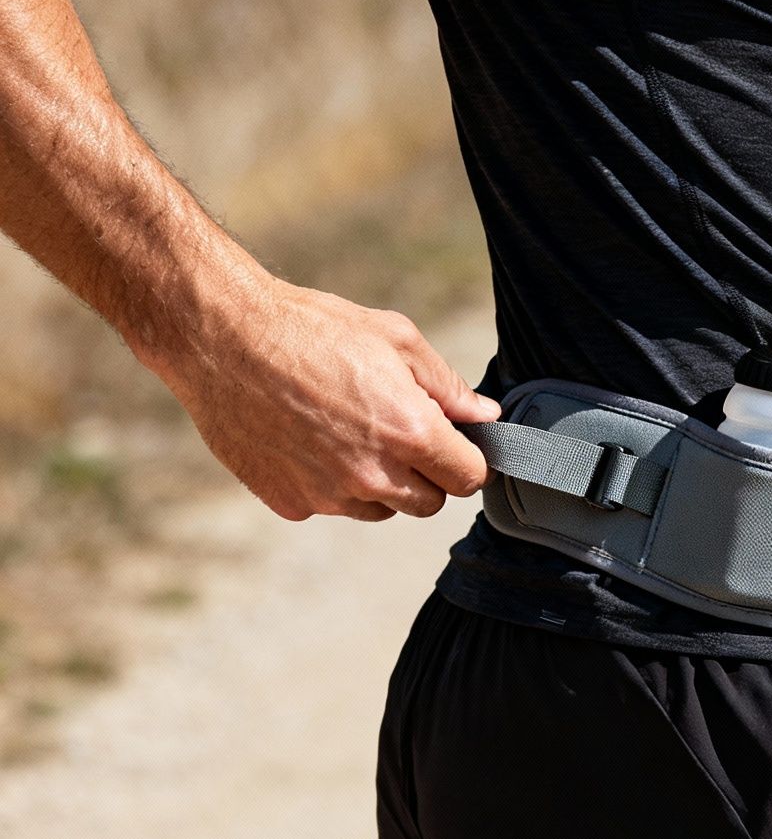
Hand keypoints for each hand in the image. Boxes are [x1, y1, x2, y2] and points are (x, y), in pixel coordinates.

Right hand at [143, 278, 498, 521]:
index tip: (454, 445)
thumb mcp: (394, 339)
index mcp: (409, 433)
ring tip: (347, 431)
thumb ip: (447, 386)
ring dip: (378, 483)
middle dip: (425, 474)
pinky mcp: (290, 503)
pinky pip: (329, 506)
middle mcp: (372, 475)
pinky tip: (307, 440)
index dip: (466, 460)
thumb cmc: (311, 328)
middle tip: (399, 433)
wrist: (220, 338)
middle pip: (429, 504)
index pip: (468, 479)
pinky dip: (327, 484)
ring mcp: (328, 495)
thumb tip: (484, 415)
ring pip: (381, 509)